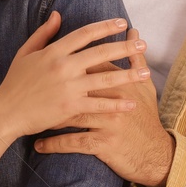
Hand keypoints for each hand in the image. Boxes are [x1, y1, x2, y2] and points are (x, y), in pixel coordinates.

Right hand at [0, 12, 151, 138]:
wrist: (6, 112)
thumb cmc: (15, 82)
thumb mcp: (26, 53)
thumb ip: (44, 34)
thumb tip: (58, 15)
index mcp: (54, 51)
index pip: (85, 34)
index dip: (105, 27)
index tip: (122, 23)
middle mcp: (64, 66)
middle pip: (101, 53)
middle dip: (125, 48)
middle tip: (143, 44)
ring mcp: (68, 87)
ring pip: (105, 79)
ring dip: (128, 76)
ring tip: (147, 73)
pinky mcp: (71, 107)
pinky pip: (99, 105)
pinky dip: (116, 104)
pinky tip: (131, 103)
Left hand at [33, 28, 175, 186]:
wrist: (154, 153)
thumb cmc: (147, 118)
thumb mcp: (146, 87)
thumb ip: (136, 59)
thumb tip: (134, 32)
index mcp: (119, 83)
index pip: (90, 67)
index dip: (70, 66)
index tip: (50, 67)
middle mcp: (113, 100)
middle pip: (76, 89)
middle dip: (53, 88)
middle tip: (34, 89)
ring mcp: (106, 122)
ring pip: (70, 116)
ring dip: (48, 119)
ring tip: (31, 118)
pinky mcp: (102, 144)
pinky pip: (72, 143)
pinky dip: (54, 144)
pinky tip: (39, 144)